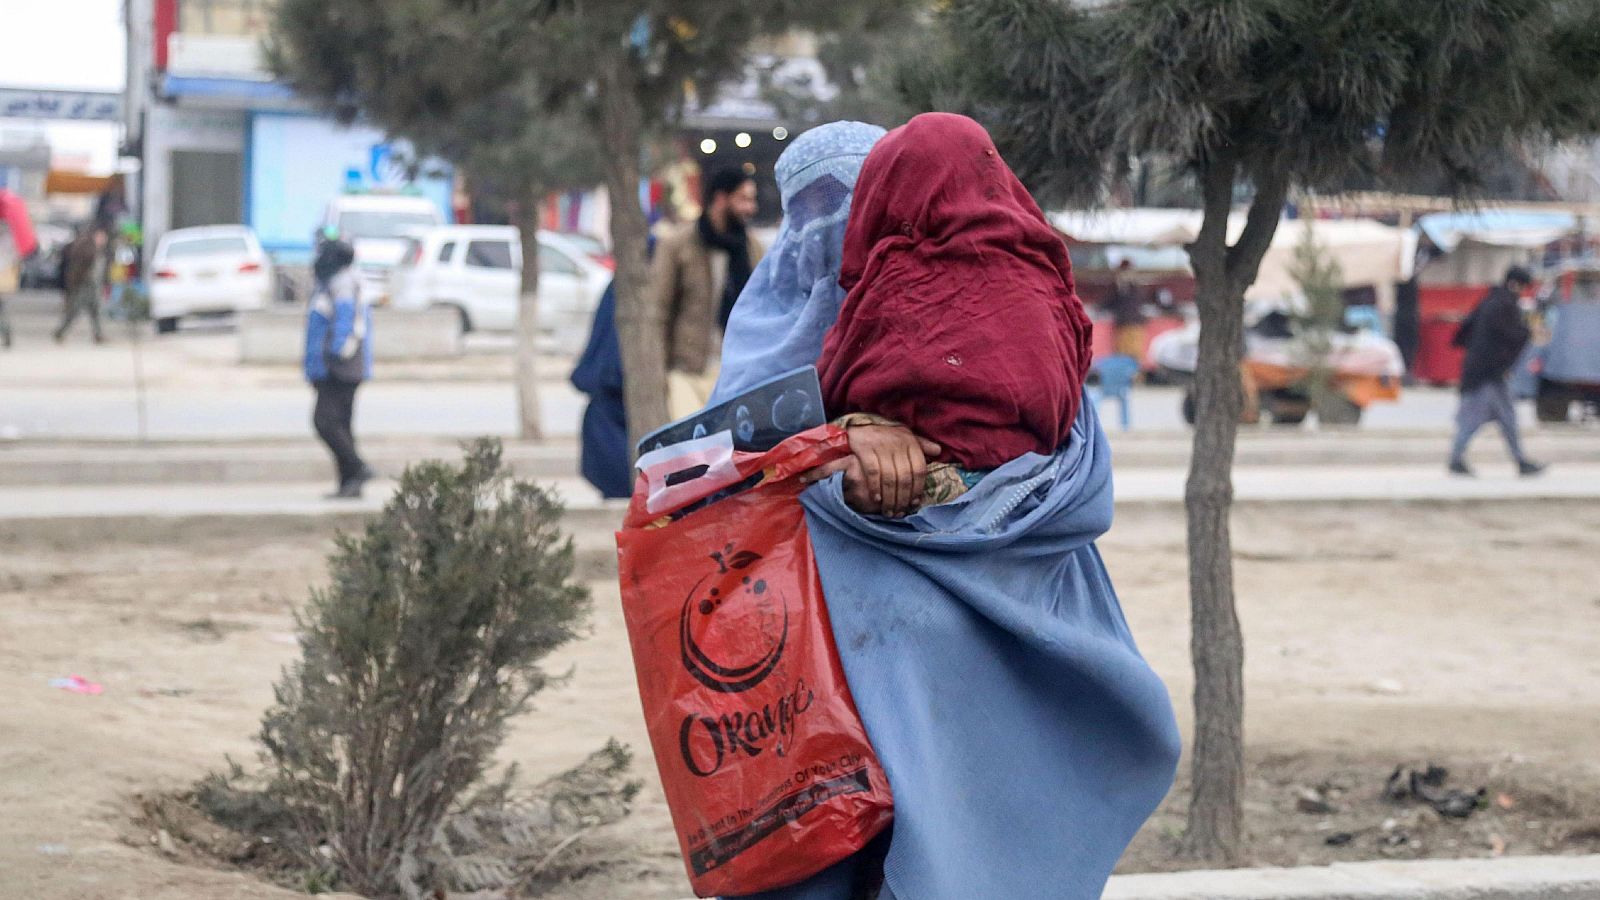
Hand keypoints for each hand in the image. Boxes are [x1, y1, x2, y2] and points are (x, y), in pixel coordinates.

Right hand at [801, 425, 940, 516]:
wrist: (859, 426)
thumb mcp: (905, 436)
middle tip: (899, 513)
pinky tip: (876, 499)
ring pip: (890, 478)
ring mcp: (881, 446)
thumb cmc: (886, 435)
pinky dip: (875, 488)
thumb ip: (921, 445)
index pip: (919, 470)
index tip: (914, 503)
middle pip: (904, 477)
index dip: (918, 489)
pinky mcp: (865, 449)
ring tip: (888, 511)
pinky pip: (873, 472)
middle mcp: (898, 444)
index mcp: (910, 442)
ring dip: (890, 498)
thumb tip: (939, 451)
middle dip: (903, 499)